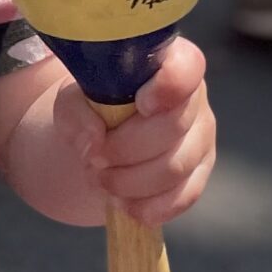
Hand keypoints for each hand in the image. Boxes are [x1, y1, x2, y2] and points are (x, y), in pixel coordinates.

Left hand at [56, 38, 215, 227]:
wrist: (101, 138)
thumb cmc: (92, 108)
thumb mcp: (71, 101)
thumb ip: (75, 113)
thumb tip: (95, 143)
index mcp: (167, 65)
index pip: (187, 67)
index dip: (169, 87)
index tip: (140, 104)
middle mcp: (193, 99)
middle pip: (173, 127)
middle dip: (124, 149)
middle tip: (94, 158)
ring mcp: (201, 139)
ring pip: (175, 168)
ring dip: (129, 181)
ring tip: (99, 179)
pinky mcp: (198, 175)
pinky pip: (182, 199)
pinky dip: (146, 207)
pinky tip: (121, 202)